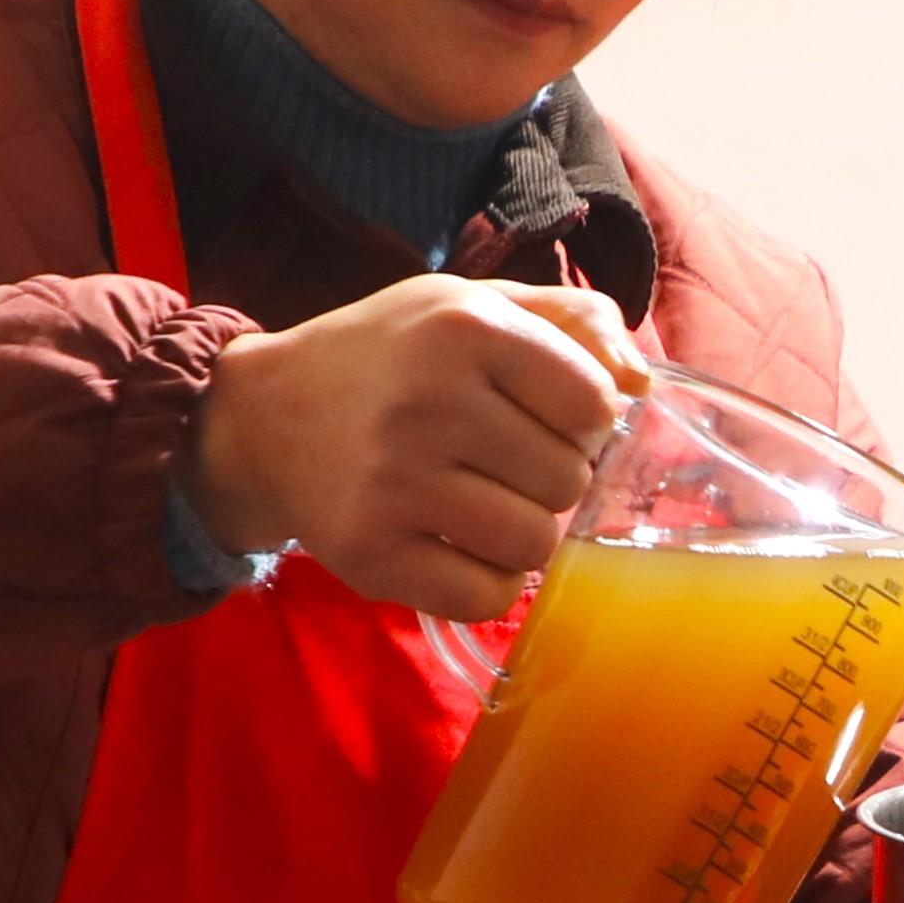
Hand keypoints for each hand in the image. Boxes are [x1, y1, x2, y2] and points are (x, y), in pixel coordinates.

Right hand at [181, 278, 638, 621]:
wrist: (263, 416)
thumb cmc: (392, 359)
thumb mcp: (472, 306)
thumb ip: (572, 320)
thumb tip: (640, 383)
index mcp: (465, 327)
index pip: (595, 405)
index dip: (585, 423)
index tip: (546, 422)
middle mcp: (429, 401)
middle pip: (568, 482)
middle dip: (550, 481)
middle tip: (502, 466)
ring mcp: (394, 482)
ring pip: (534, 545)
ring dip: (522, 536)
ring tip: (482, 507)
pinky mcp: (368, 551)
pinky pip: (484, 597)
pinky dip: (487, 583)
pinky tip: (458, 547)